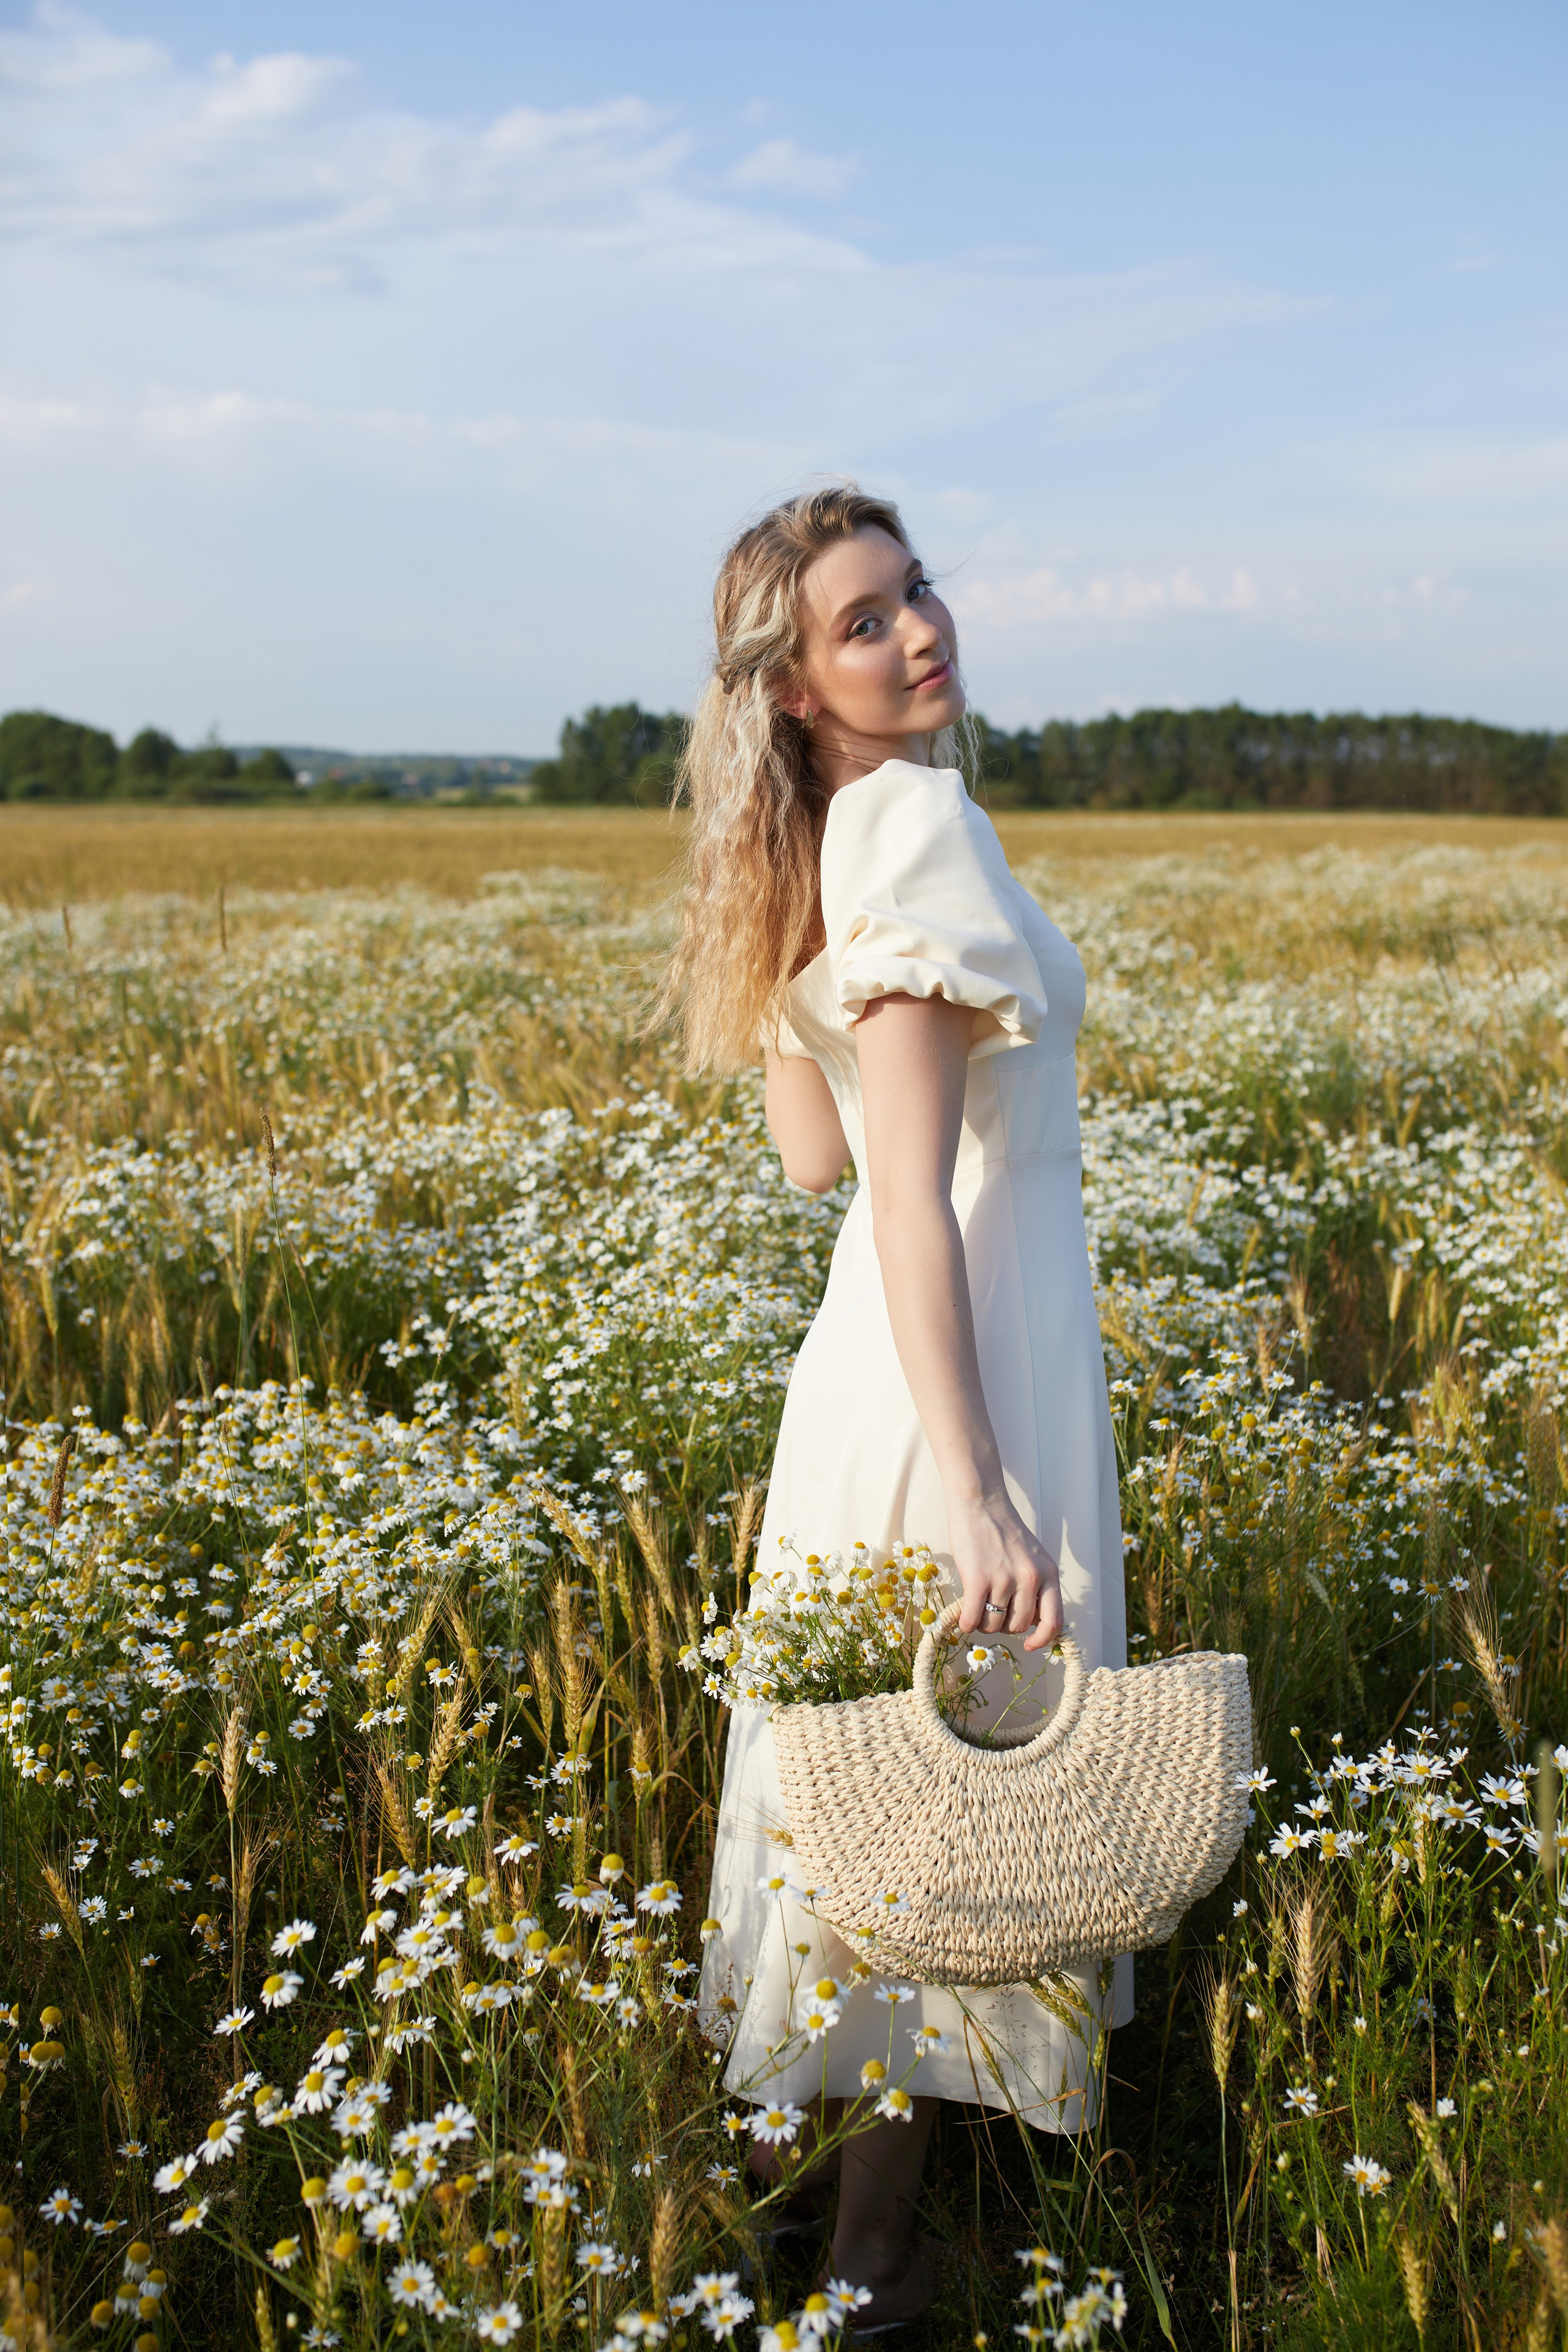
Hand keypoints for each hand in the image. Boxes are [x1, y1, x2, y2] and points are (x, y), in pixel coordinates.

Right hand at [948, 1491, 1063, 1651]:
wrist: (980, 1502)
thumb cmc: (1003, 1530)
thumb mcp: (1033, 1557)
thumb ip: (1036, 1587)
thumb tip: (1028, 1624)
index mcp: (1049, 1573)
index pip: (1054, 1621)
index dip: (1042, 1640)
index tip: (1029, 1645)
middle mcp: (1030, 1578)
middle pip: (1018, 1626)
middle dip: (1004, 1625)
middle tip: (993, 1611)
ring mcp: (1005, 1579)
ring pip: (994, 1624)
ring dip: (984, 1623)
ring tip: (978, 1608)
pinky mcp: (978, 1579)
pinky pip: (974, 1618)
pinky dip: (967, 1624)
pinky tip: (964, 1618)